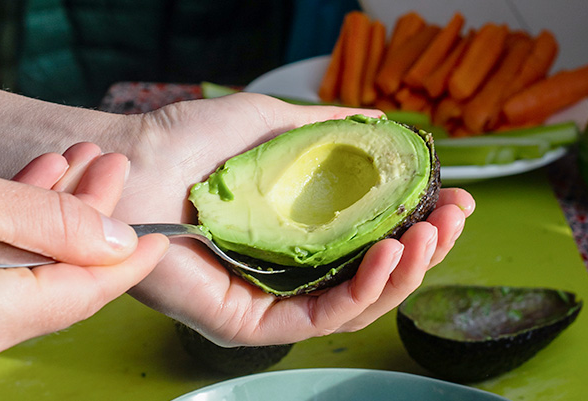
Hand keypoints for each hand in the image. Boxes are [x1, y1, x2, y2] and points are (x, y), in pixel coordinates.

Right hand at [0, 143, 168, 388]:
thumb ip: (50, 223)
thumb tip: (116, 242)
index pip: (87, 294)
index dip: (130, 262)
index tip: (161, 237)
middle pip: (59, 278)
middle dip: (88, 218)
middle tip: (111, 168)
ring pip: (26, 273)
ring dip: (51, 216)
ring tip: (75, 165)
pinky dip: (12, 234)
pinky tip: (30, 188)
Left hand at [111, 93, 474, 346]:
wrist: (131, 163)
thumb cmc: (189, 142)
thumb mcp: (273, 124)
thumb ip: (328, 130)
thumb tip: (383, 123)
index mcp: (298, 234)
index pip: (372, 241)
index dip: (418, 223)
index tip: (454, 197)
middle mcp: (290, 273)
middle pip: (374, 276)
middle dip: (425, 249)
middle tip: (456, 217)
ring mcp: (272, 301)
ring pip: (357, 303)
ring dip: (406, 271)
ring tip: (432, 234)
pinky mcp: (251, 324)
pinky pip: (320, 318)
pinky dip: (364, 290)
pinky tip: (391, 253)